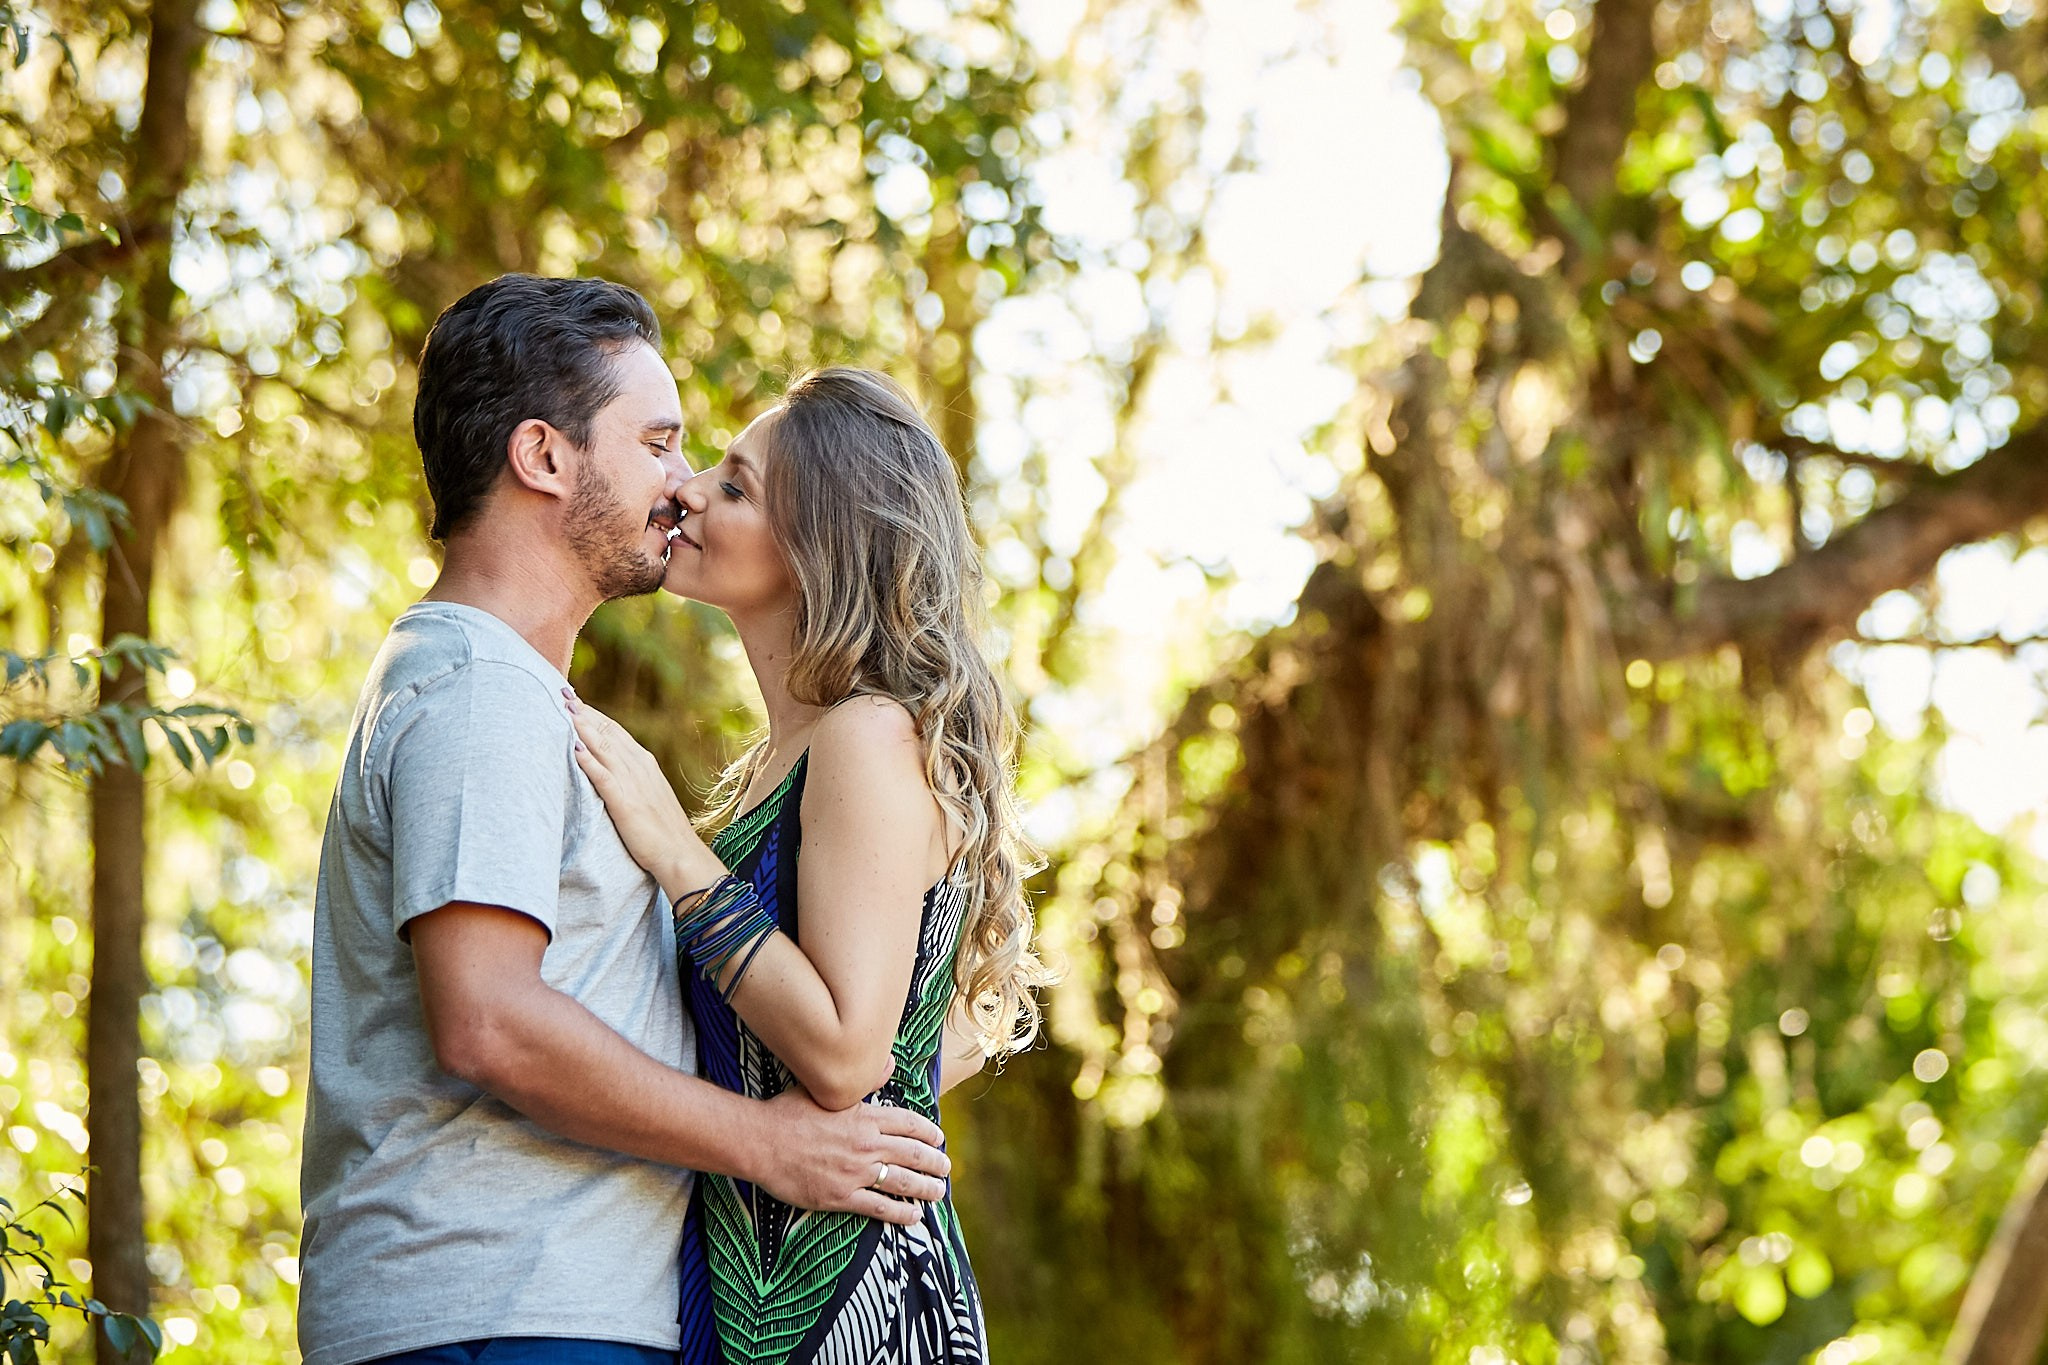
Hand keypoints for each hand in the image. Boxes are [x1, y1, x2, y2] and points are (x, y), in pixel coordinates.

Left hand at [565, 691, 721, 893]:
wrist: (679, 852)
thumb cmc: (663, 830)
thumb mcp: (649, 796)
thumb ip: (632, 779)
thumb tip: (614, 769)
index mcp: (645, 764)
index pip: (615, 731)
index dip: (594, 714)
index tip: (576, 701)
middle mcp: (639, 767)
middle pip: (606, 732)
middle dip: (584, 713)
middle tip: (563, 694)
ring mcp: (632, 783)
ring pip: (603, 747)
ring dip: (582, 728)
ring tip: (564, 710)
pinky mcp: (624, 802)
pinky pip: (602, 777)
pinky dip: (588, 761)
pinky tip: (573, 749)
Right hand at [749, 1089, 950, 1225]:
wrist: (759, 1141)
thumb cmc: (788, 1113)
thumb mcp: (825, 1090)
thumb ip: (863, 1080)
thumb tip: (890, 1062)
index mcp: (864, 1116)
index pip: (909, 1124)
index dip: (929, 1133)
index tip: (939, 1138)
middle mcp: (865, 1144)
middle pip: (913, 1154)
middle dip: (935, 1162)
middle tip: (947, 1168)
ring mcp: (854, 1172)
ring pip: (902, 1181)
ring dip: (925, 1188)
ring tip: (938, 1192)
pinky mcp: (840, 1196)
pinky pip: (879, 1207)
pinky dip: (900, 1213)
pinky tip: (914, 1216)